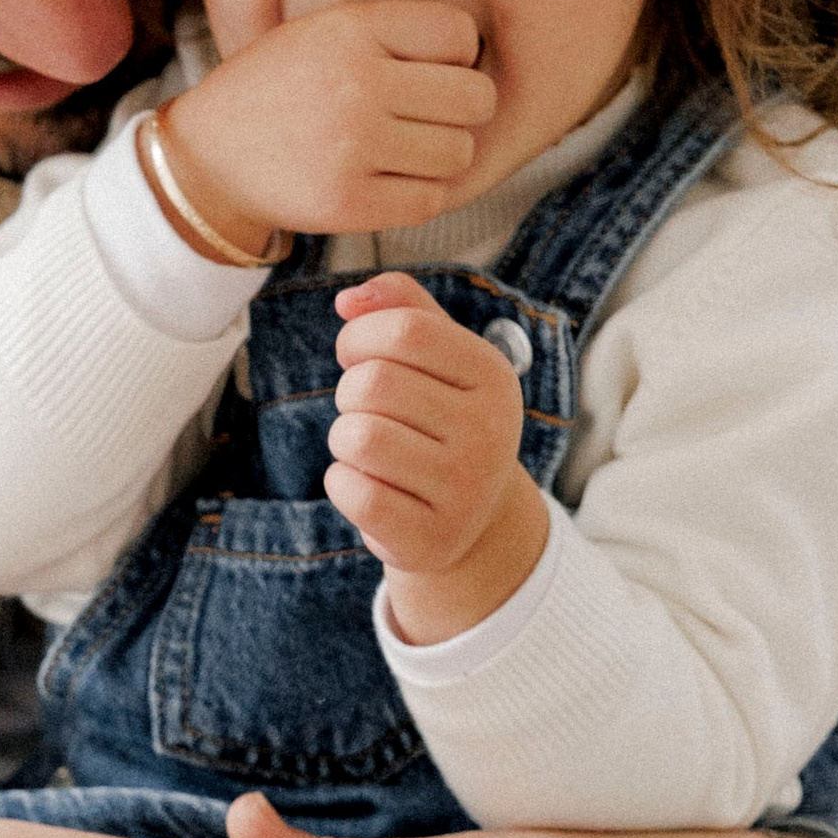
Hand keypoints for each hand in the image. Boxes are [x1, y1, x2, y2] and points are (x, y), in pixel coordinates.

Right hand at [159, 2, 495, 248]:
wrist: (208, 159)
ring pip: (459, 152)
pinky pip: (430, 200)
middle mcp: (357, 84)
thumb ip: (393, 30)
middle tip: (428, 116)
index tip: (427, 71)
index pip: (459, 35)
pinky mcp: (349, 205)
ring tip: (404, 149)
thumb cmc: (279, 89)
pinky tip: (390, 181)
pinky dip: (420, 194)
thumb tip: (479, 54)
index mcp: (352, 30)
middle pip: (474, 97)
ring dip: (442, 154)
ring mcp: (353, 148)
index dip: (454, 55)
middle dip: (462, 108)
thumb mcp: (322, 32)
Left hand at [327, 271, 549, 639]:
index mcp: (494, 376)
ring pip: (357, 437)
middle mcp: (491, 432)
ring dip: (343, 439)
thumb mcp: (437, 357)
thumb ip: (401, 307)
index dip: (360, 336)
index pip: (406, 330)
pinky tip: (369, 487)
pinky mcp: (432, 538)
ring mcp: (465, 490)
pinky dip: (343, 484)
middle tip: (368, 411)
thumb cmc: (439, 420)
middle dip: (349, 393)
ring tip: (370, 449)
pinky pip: (353, 492)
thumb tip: (349, 299)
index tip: (355, 354)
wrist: (467, 516)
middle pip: (373, 384)